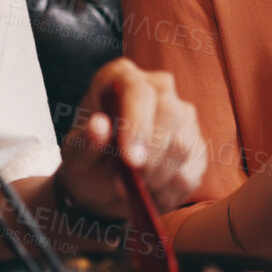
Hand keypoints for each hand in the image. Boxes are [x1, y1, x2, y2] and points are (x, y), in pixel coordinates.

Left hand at [55, 58, 206, 217]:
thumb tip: (98, 126)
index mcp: (120, 77)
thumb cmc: (88, 160)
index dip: (138, 124)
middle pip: (170, 113)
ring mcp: (182, 114)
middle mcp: (156, 88)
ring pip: (183, 146)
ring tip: (135, 187)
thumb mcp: (75, 155)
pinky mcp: (196, 144)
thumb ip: (85, 142)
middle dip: (152, 157)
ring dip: (157, 178)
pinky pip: (192, 172)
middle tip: (133, 181)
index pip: (139, 90)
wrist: (104, 184)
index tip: (131, 160)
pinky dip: (170, 192)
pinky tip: (151, 193)